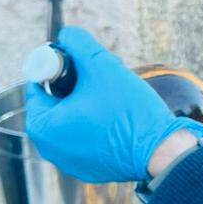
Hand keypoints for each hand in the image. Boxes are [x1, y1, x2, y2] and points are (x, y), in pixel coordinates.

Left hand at [24, 26, 202, 182]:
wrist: (162, 152)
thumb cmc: (129, 112)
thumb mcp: (102, 66)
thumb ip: (78, 44)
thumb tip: (67, 35)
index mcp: (42, 126)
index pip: (40, 83)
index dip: (62, 65)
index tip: (87, 64)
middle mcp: (50, 148)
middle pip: (57, 100)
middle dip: (78, 84)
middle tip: (103, 76)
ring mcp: (70, 161)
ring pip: (74, 117)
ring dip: (90, 101)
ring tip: (116, 95)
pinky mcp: (90, 167)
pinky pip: (87, 135)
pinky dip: (99, 122)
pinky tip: (120, 116)